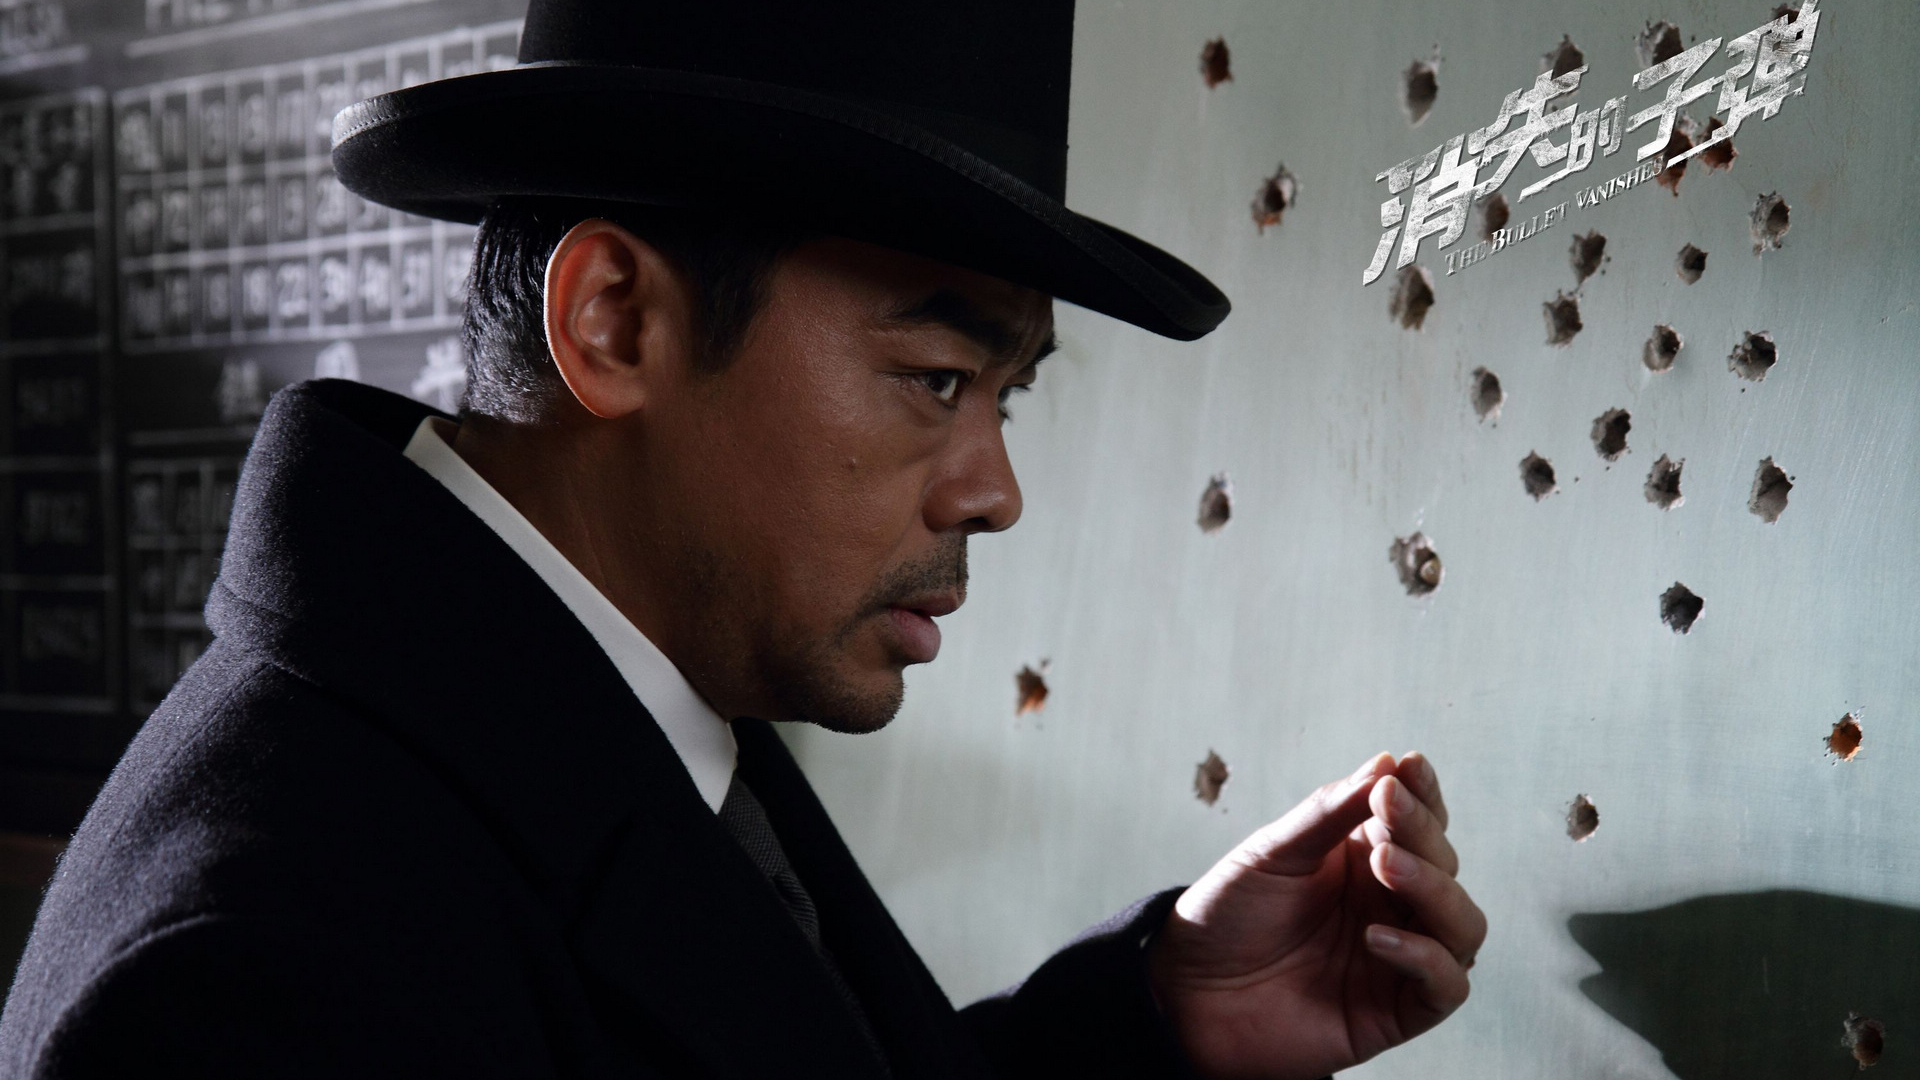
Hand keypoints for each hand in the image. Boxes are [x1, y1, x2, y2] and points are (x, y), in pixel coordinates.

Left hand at [1146, 752, 1484, 1079]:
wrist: (1190, 992)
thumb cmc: (1230, 916)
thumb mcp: (1273, 852)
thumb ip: (1329, 813)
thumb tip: (1385, 764)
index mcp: (1368, 859)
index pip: (1420, 821)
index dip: (1424, 793)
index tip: (1410, 766)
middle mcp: (1394, 905)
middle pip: (1445, 864)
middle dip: (1422, 831)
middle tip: (1388, 806)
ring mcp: (1401, 957)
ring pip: (1463, 923)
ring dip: (1434, 888)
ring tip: (1387, 864)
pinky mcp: (1398, 1010)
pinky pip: (1446, 984)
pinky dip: (1425, 956)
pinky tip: (1377, 936)